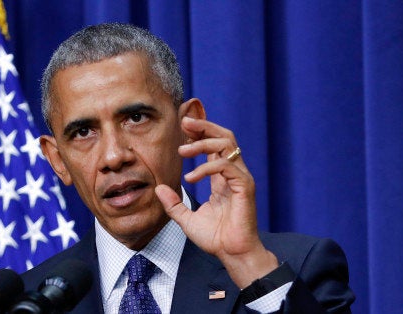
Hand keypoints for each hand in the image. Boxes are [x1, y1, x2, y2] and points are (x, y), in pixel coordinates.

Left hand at [155, 116, 276, 287]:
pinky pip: (225, 166)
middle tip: (184, 123)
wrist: (231, 253)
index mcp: (222, 178)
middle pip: (224, 137)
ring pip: (227, 144)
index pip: (215, 145)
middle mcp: (233, 173)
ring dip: (202, 142)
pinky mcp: (244, 186)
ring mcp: (240, 178)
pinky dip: (206, 167)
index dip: (200, 133)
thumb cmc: (215, 238)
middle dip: (204, 126)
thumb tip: (158, 188)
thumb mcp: (186, 219)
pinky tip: (190, 177)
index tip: (182, 128)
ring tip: (182, 150)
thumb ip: (173, 203)